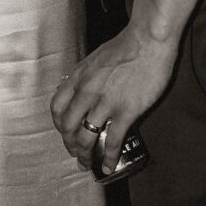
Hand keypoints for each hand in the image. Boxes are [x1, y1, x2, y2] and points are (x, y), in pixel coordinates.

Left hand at [50, 27, 179, 169]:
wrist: (149, 40)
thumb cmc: (127, 45)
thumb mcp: (96, 58)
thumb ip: (87, 77)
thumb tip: (84, 90)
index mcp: (78, 77)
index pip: (57, 108)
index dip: (59, 125)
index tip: (66, 133)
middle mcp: (86, 91)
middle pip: (68, 127)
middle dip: (70, 145)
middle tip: (77, 154)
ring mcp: (105, 102)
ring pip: (85, 137)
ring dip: (85, 155)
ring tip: (88, 163)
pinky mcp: (126, 111)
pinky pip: (112, 140)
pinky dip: (108, 157)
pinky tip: (108, 165)